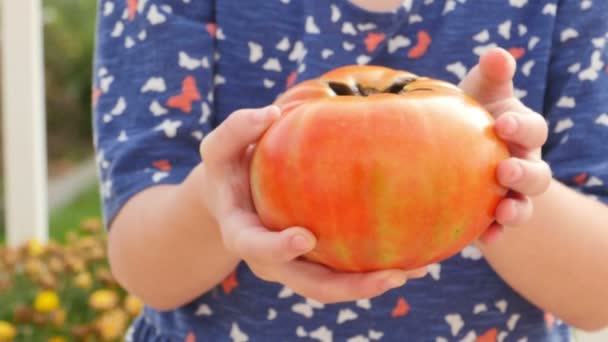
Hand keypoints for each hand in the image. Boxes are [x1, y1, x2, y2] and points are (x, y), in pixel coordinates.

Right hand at [199, 105, 426, 303]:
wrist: (234, 198)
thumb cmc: (228, 168)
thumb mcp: (219, 148)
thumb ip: (237, 129)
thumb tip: (272, 113)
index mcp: (243, 235)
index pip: (256, 248)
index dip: (279, 249)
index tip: (305, 237)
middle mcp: (272, 260)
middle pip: (310, 285)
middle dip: (351, 287)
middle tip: (394, 275)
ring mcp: (297, 265)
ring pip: (335, 286)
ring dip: (375, 283)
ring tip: (419, 269)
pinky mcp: (317, 261)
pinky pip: (346, 269)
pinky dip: (378, 268)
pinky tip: (417, 256)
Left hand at [459, 48, 551, 242]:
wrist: (453, 149)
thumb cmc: (470, 114)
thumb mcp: (480, 93)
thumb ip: (491, 76)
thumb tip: (497, 55)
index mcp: (521, 133)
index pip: (532, 130)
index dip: (522, 127)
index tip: (502, 124)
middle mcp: (523, 165)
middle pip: (538, 175)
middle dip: (525, 173)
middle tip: (504, 169)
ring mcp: (510, 193)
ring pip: (525, 206)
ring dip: (517, 210)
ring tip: (503, 211)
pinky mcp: (491, 216)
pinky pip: (499, 230)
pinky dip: (494, 234)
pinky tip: (483, 238)